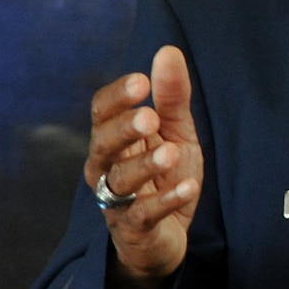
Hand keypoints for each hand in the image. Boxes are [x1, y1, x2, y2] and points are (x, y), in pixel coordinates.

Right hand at [86, 45, 203, 286]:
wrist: (164, 237)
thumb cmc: (163, 177)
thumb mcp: (175, 133)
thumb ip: (172, 97)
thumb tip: (168, 50)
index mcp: (113, 139)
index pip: (101, 112)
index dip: (118, 96)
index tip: (142, 82)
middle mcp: (106, 168)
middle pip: (103, 144)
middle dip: (124, 129)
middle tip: (149, 117)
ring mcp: (117, 201)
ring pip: (120, 181)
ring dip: (145, 166)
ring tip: (170, 153)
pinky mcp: (136, 229)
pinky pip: (145, 215)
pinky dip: (166, 202)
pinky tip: (187, 189)